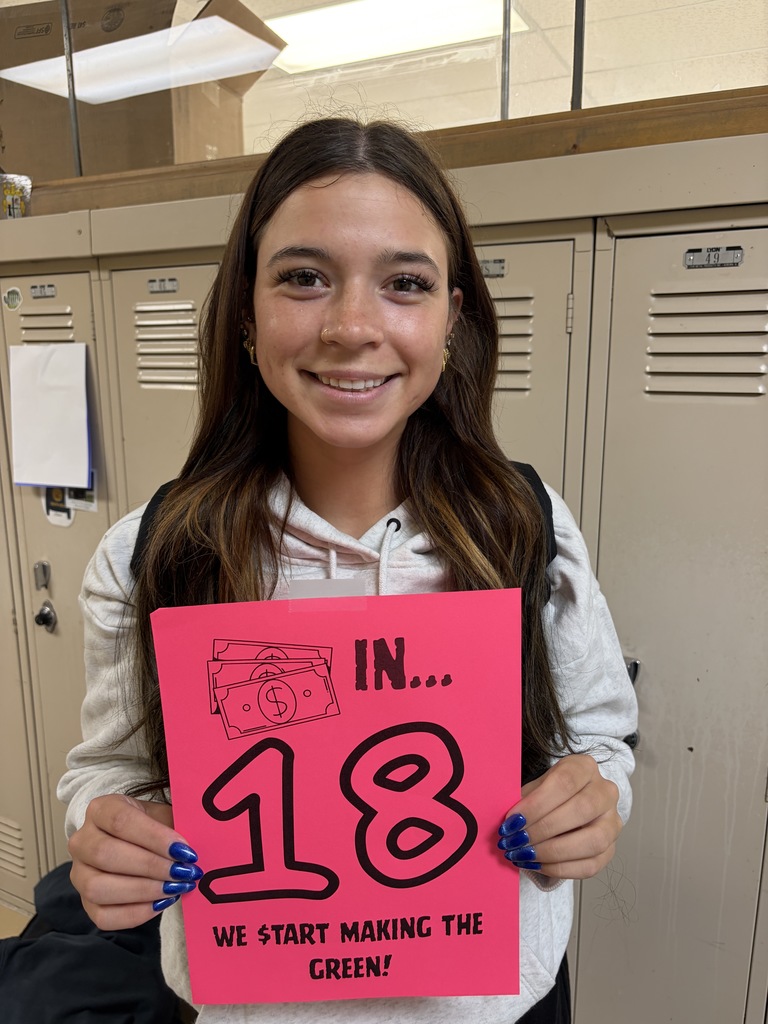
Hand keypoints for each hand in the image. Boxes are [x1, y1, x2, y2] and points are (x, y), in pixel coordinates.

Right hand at [68, 794, 201, 929]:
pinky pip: (104, 917)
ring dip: (143, 891)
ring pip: (99, 888)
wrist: (138, 842)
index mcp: (100, 809)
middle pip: (106, 854)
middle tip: (183, 872)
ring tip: (175, 888)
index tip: (184, 850)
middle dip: (151, 866)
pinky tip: (162, 902)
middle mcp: (81, 840)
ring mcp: (78, 874)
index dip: (154, 837)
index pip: (120, 821)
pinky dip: (136, 913)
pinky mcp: (86, 904)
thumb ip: (176, 825)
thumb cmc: (152, 826)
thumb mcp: (163, 815)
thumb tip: (190, 850)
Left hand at [497, 754, 621, 878]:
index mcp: (585, 767)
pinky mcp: (610, 851)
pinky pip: (591, 865)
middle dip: (544, 828)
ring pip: (593, 841)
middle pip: (582, 809)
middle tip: (516, 840)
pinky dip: (560, 868)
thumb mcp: (535, 786)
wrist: (568, 805)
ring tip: (524, 855)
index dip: (537, 803)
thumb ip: (525, 799)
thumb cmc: (548, 793)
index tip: (512, 820)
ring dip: (553, 851)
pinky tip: (537, 864)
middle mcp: (606, 792)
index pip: (565, 782)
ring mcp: (612, 823)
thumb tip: (510, 822)